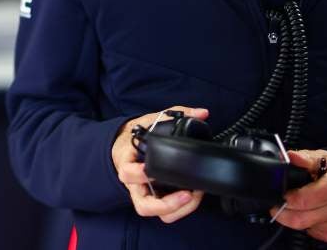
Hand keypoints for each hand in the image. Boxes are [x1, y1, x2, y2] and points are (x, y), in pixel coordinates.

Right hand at [112, 106, 208, 222]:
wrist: (124, 147)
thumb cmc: (136, 136)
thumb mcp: (150, 120)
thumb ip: (176, 113)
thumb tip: (202, 113)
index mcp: (127, 161)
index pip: (127, 172)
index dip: (139, 174)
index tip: (151, 170)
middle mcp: (132, 183)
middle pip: (142, 203)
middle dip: (166, 203)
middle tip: (186, 193)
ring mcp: (142, 193)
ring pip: (154, 213)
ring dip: (175, 209)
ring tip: (192, 197)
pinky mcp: (151, 199)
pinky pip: (162, 212)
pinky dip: (177, 210)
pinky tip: (190, 198)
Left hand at [271, 150, 326, 242]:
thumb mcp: (320, 158)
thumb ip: (305, 158)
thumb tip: (292, 157)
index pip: (305, 201)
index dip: (288, 199)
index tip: (280, 196)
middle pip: (301, 218)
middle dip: (284, 212)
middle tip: (277, 204)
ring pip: (305, 227)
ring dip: (296, 217)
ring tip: (296, 204)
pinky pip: (313, 233)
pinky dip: (306, 225)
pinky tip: (308, 212)